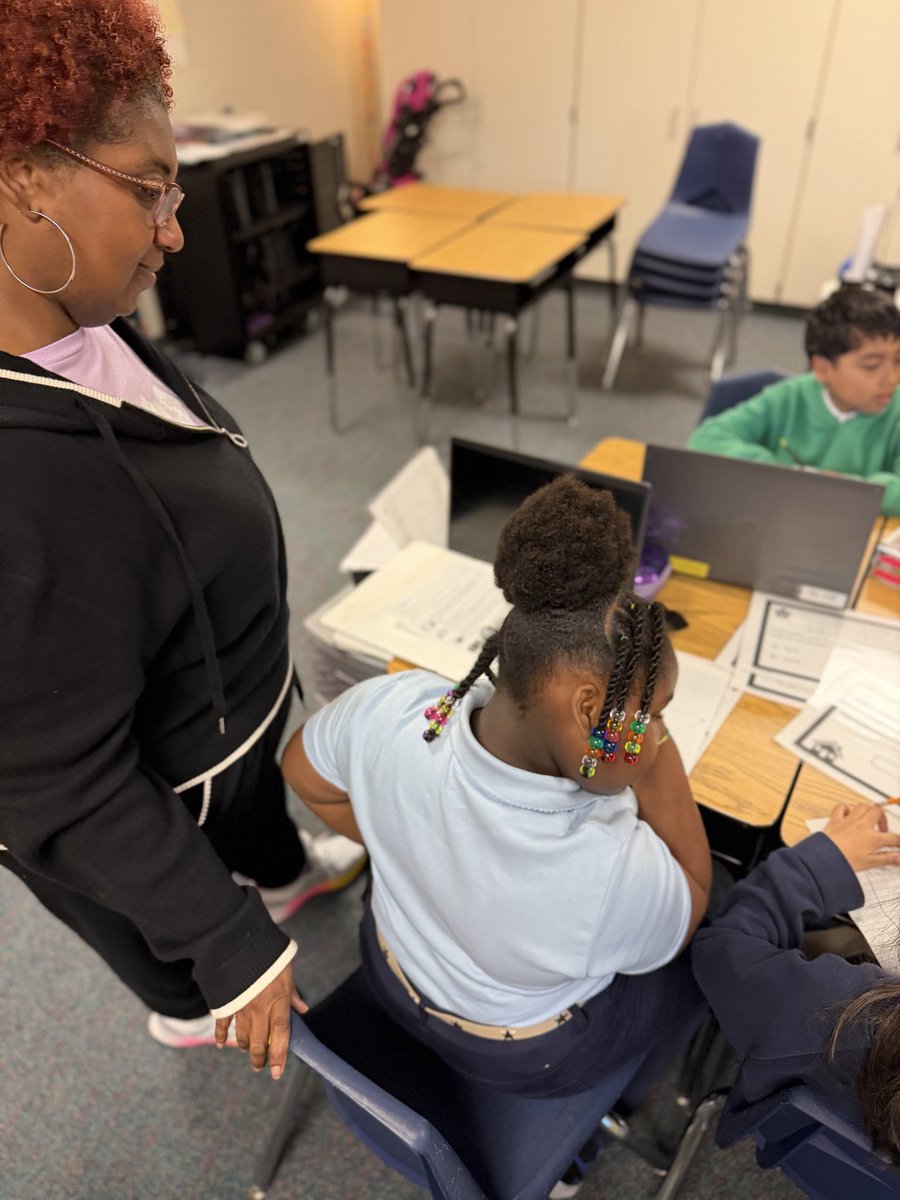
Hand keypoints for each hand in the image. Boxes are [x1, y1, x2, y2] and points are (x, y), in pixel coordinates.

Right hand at [215, 963, 307, 1079]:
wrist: (243, 944)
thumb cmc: (270, 958)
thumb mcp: (287, 974)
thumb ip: (293, 995)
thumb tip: (303, 1009)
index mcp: (278, 1002)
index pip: (281, 1036)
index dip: (279, 1056)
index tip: (276, 1073)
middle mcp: (260, 1009)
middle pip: (259, 1043)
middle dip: (260, 1059)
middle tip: (260, 1066)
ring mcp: (242, 1007)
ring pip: (243, 1037)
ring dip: (246, 1047)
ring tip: (248, 1050)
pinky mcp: (227, 1002)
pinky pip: (222, 1025)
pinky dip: (221, 1036)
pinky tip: (221, 1044)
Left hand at [822, 802, 899, 871]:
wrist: (824, 858)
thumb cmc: (844, 861)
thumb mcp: (869, 863)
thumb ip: (887, 859)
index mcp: (872, 838)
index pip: (893, 838)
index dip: (899, 841)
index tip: (899, 844)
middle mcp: (862, 826)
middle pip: (878, 812)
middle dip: (883, 818)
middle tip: (883, 828)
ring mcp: (848, 820)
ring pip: (862, 806)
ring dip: (868, 810)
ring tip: (869, 819)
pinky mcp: (836, 819)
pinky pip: (842, 807)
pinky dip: (846, 808)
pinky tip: (849, 814)